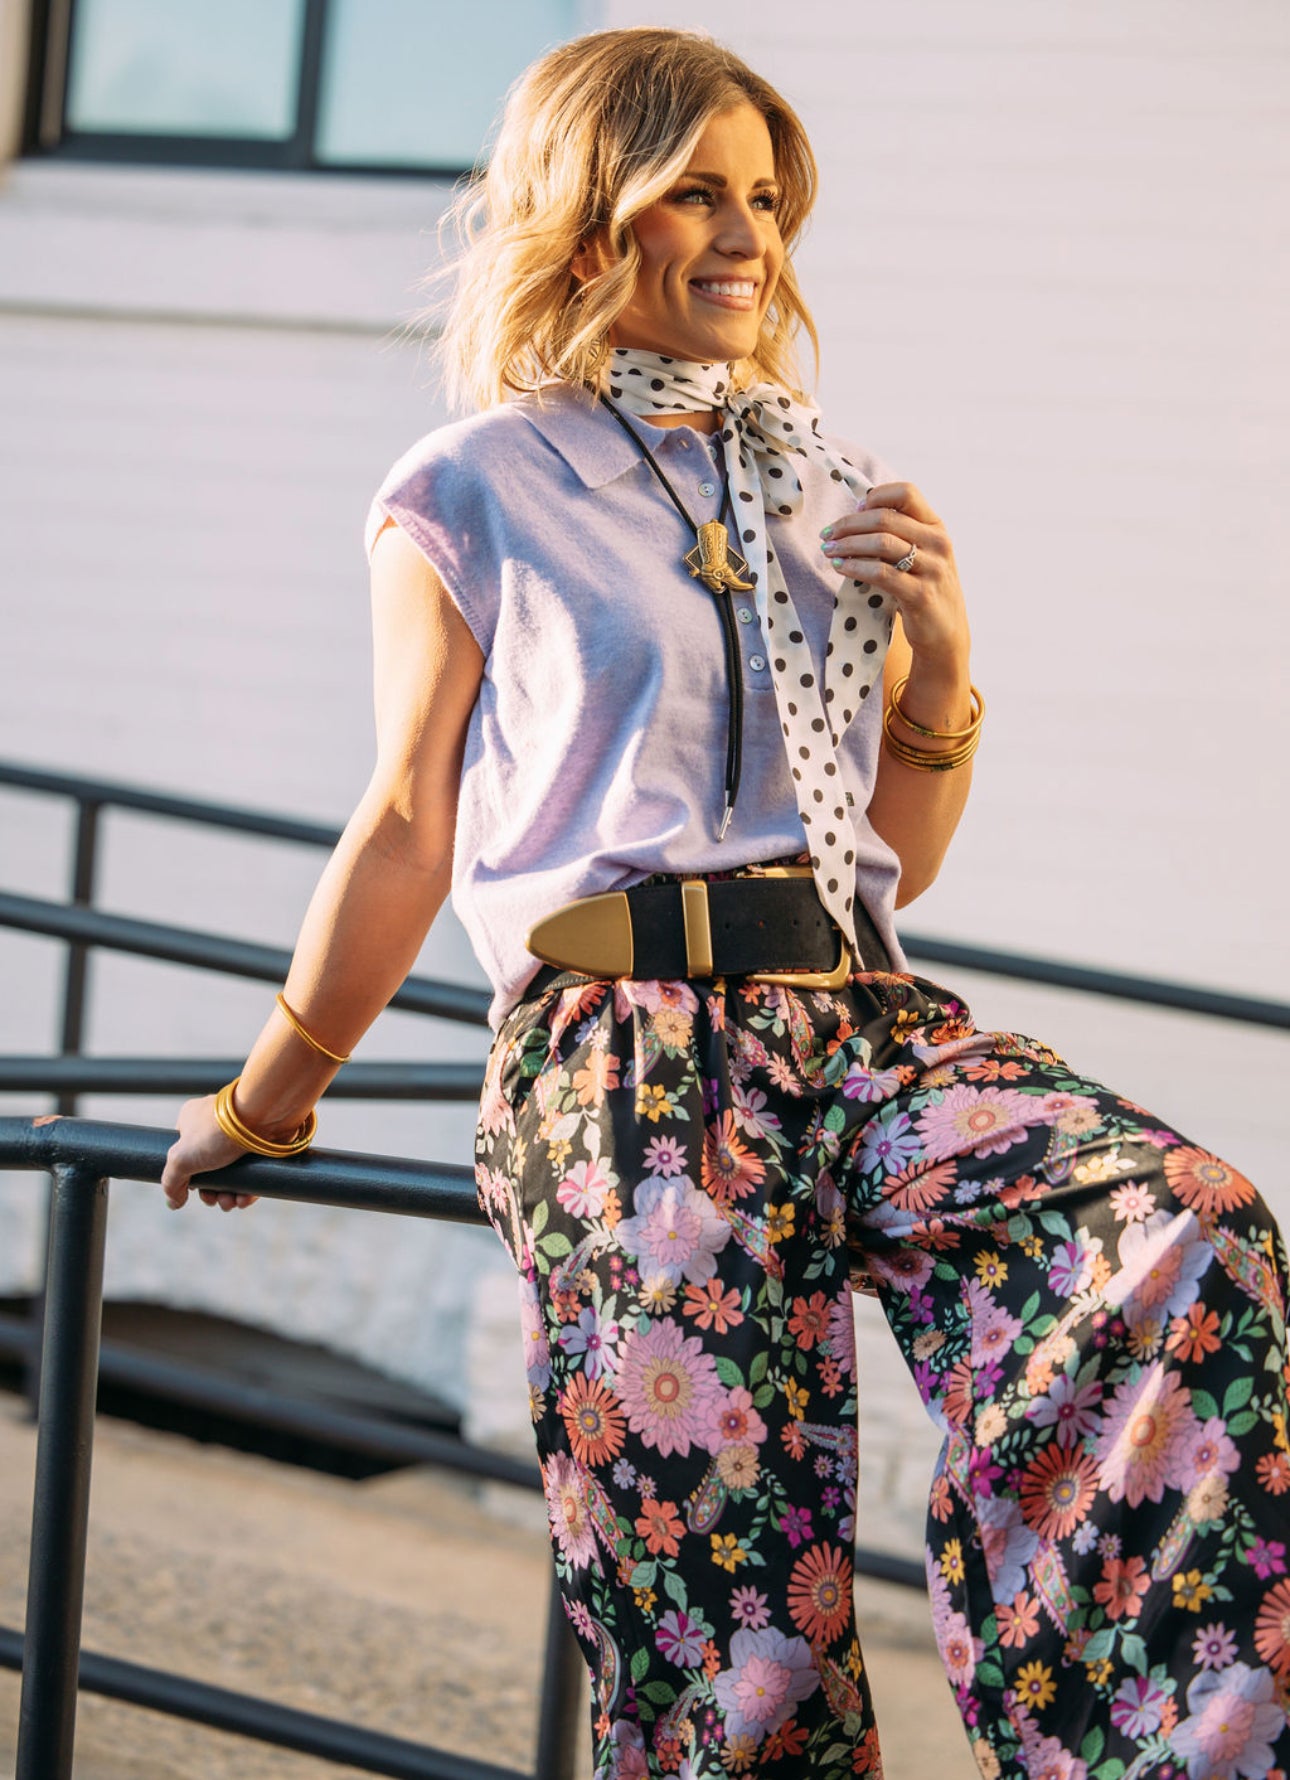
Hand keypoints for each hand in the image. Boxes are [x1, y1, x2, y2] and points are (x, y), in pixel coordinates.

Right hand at [161, 1095, 258, 1211]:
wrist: (264, 1117)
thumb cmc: (219, 1131)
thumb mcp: (181, 1159)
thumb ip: (171, 1182)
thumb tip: (174, 1202)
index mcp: (192, 1120)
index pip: (184, 1152)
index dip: (188, 1176)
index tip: (195, 1189)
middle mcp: (216, 1126)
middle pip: (209, 1168)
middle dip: (211, 1191)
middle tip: (215, 1200)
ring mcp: (241, 1135)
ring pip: (232, 1173)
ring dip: (229, 1194)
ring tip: (231, 1202)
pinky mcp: (261, 1145)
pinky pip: (252, 1172)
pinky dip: (248, 1188)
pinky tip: (244, 1199)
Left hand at [820, 482, 969, 670]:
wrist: (945, 635)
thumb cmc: (924, 590)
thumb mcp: (921, 554)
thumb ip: (900, 533)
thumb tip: (858, 511)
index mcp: (936, 527)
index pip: (906, 493)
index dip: (875, 497)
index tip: (854, 510)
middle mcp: (938, 543)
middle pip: (885, 518)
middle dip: (848, 524)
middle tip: (826, 534)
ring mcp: (932, 568)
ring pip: (880, 543)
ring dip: (847, 545)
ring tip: (828, 550)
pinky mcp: (921, 595)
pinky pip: (881, 573)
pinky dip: (855, 567)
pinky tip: (841, 567)